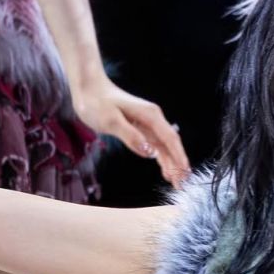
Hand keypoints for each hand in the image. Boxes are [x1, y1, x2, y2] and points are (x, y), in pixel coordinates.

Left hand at [70, 74, 190, 187]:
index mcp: (150, 115)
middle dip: (178, 164)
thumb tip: (150, 152)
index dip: (178, 156)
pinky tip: (166, 171)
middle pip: (171, 145)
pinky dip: (162, 159)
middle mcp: (153, 119)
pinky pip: (156, 146)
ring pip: (164, 147)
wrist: (89, 88)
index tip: (185, 172)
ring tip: (177, 182)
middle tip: (182, 184)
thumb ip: (131, 136)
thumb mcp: (111, 120)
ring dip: (171, 164)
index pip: (170, 139)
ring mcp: (148, 124)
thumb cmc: (97, 102)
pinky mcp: (141, 129)